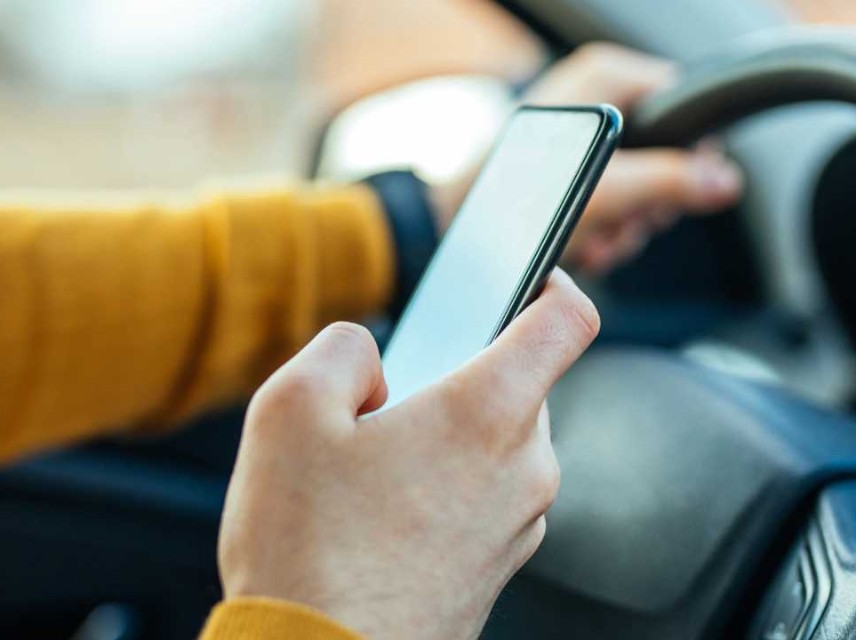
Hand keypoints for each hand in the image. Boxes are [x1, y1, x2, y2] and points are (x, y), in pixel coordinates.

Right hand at [217, 270, 598, 638]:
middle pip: (516, 388)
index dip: (553, 285)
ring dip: (447, 443)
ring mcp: (520, 524)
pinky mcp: (502, 568)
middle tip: (384, 412)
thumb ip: (343, 349)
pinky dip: (448, 492)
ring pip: (497, 447)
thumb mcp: (289, 411)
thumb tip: (374, 360)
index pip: (566, 321)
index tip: (533, 280)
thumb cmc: (307, 551)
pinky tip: (382, 520)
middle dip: (456, 383)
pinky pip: (487, 501)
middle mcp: (524, 469)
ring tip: (370, 480)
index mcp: (487, 413)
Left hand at [433, 43, 743, 274]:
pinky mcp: (571, 172)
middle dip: (650, 204)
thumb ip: (671, 183)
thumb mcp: (609, 192)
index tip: (688, 189)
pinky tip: (584, 245)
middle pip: (668, 152)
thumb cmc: (514, 199)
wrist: (454, 229)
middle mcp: (597, 98)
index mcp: (608, 78)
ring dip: (627, 226)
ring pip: (643, 185)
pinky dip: (606, 230)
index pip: (686, 101)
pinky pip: (614, 200)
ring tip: (597, 239)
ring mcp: (584, 138)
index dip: (694, 152)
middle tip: (628, 221)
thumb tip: (724, 181)